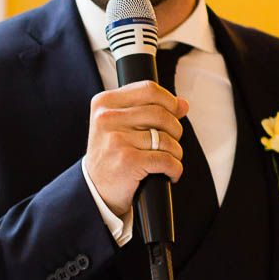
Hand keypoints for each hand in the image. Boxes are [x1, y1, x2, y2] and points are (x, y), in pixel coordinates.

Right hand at [82, 80, 188, 218]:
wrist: (94, 189)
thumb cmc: (111, 154)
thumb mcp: (122, 125)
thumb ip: (150, 109)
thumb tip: (183, 104)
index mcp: (104, 103)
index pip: (149, 90)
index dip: (169, 102)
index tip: (173, 115)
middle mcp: (107, 118)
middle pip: (161, 113)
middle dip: (175, 130)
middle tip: (170, 143)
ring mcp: (116, 140)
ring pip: (166, 138)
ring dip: (175, 152)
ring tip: (168, 160)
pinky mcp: (128, 161)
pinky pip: (166, 159)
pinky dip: (174, 169)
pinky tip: (169, 173)